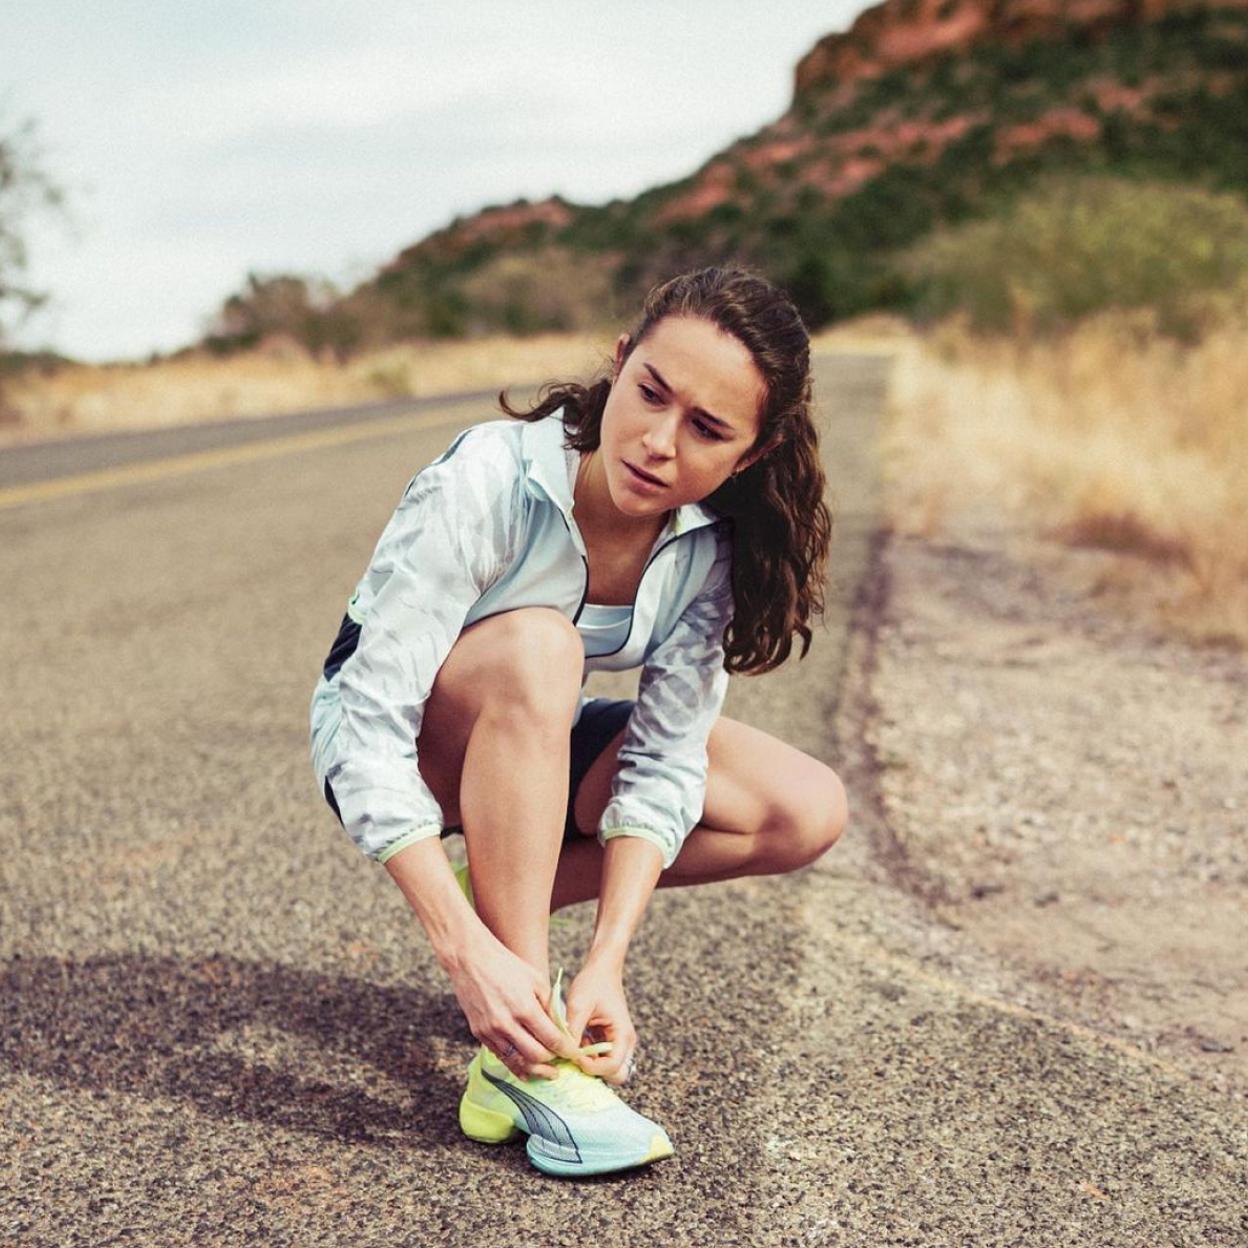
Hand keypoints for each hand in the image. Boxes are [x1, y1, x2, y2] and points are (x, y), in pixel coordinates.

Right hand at [444, 931, 579, 1079]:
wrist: (470, 960)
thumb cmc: (506, 965)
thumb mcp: (535, 979)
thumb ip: (548, 1005)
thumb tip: (561, 1027)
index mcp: (525, 1008)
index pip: (552, 1039)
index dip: (566, 1050)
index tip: (574, 1054)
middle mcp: (507, 1024)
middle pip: (536, 1056)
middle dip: (553, 1063)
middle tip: (562, 1063)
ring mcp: (491, 1031)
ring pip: (517, 1062)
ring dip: (535, 1070)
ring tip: (548, 1073)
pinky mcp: (479, 1034)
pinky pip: (501, 1057)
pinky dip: (516, 1066)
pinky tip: (526, 1070)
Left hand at [564, 955, 637, 1085]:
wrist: (601, 968)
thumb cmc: (593, 983)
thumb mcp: (579, 1005)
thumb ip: (572, 1031)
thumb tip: (564, 1054)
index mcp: (623, 1034)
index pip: (612, 1068)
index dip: (592, 1067)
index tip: (574, 1054)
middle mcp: (625, 1042)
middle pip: (615, 1075)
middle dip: (594, 1071)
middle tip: (577, 1056)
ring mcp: (618, 1042)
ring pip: (608, 1069)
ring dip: (591, 1064)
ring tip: (577, 1045)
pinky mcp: (610, 1041)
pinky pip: (601, 1059)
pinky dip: (588, 1056)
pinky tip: (578, 1040)